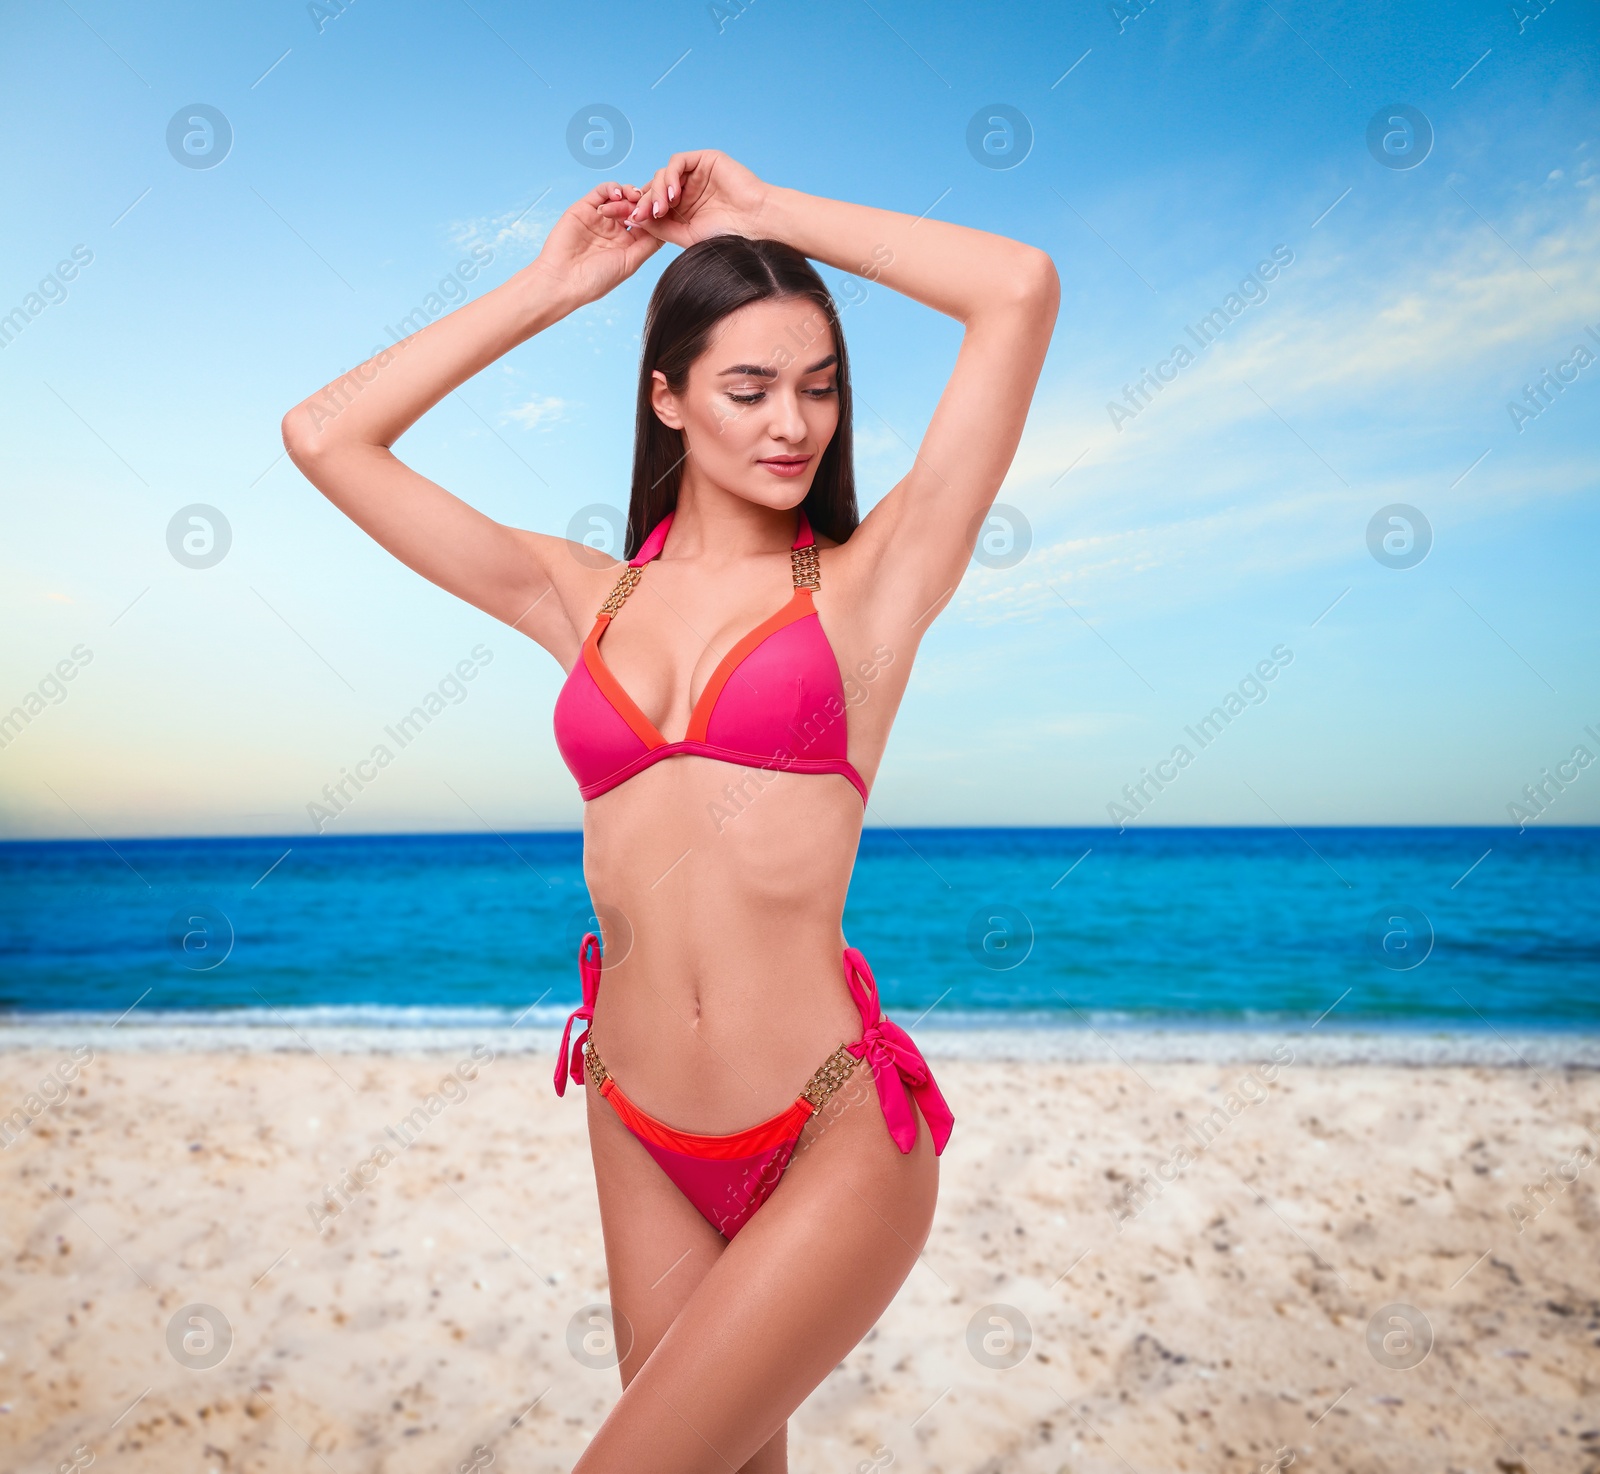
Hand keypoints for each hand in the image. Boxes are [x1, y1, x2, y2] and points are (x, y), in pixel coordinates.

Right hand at [532, 180, 664, 307]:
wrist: (562, 280)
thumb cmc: (596, 279)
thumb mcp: (630, 263)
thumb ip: (648, 244)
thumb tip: (667, 229)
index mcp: (628, 244)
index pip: (647, 222)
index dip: (657, 214)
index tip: (666, 209)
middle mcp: (615, 230)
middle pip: (636, 207)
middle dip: (644, 201)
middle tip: (649, 200)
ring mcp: (600, 218)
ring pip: (621, 197)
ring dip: (630, 193)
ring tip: (634, 196)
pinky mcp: (584, 207)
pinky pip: (601, 191)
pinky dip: (612, 188)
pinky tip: (618, 194)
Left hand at [616, 150, 773, 247]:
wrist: (756, 224)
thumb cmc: (727, 234)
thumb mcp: (686, 236)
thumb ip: (660, 228)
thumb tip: (634, 220)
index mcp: (682, 209)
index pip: (652, 205)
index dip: (636, 210)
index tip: (624, 220)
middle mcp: (686, 189)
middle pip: (652, 188)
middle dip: (641, 201)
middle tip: (635, 215)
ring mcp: (695, 173)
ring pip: (662, 175)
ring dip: (656, 192)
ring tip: (661, 210)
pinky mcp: (704, 159)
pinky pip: (677, 162)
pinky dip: (670, 177)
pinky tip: (673, 196)